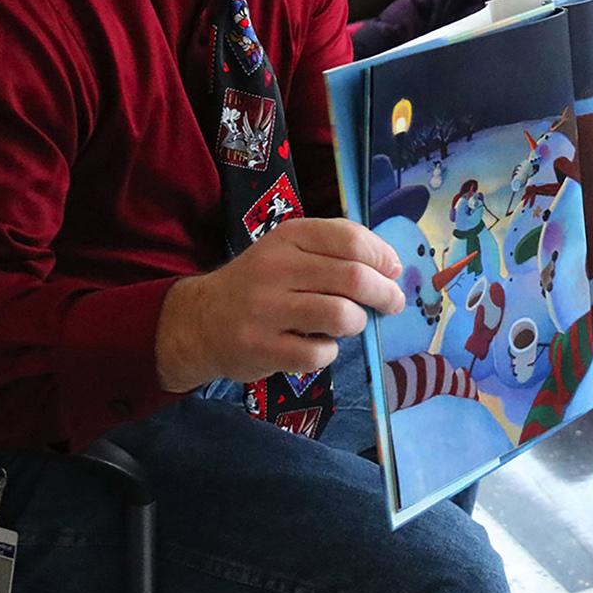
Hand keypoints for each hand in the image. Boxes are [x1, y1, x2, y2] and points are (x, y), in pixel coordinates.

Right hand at [155, 218, 404, 392]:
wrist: (199, 321)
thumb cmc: (261, 283)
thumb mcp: (290, 250)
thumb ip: (337, 249)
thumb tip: (392, 268)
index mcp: (288, 237)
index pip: (350, 239)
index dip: (382, 257)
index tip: (393, 271)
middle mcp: (275, 269)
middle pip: (353, 278)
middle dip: (385, 294)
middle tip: (393, 303)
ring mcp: (265, 310)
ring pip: (342, 316)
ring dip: (357, 323)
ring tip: (349, 323)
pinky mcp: (260, 348)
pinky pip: (319, 354)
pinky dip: (328, 352)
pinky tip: (316, 345)